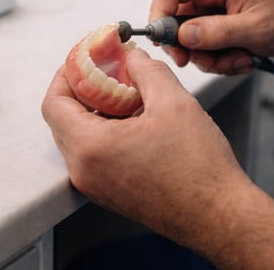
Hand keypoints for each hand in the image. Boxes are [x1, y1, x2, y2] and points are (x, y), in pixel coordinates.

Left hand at [41, 48, 250, 241]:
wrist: (219, 216)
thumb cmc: (198, 168)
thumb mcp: (173, 102)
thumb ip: (146, 70)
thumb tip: (132, 57)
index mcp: (91, 148)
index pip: (54, 102)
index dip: (67, 73)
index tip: (86, 57)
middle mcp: (85, 171)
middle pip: (63, 120)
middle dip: (84, 89)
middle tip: (109, 69)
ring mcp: (96, 186)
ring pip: (80, 137)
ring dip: (97, 110)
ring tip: (129, 93)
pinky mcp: (111, 194)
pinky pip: (95, 155)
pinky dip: (107, 132)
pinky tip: (138, 119)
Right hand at [149, 0, 273, 74]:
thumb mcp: (255, 28)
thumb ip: (216, 33)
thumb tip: (182, 37)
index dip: (159, 15)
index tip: (166, 43)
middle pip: (175, 18)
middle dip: (191, 47)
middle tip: (207, 62)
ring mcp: (213, 6)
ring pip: (190, 37)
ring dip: (212, 57)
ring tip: (241, 59)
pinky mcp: (219, 21)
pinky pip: (205, 44)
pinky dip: (221, 58)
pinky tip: (244, 57)